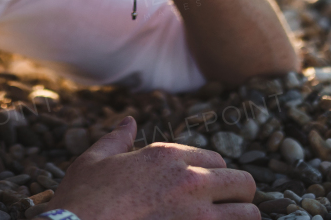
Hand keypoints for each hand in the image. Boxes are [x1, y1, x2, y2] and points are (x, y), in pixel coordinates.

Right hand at [47, 117, 258, 219]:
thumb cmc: (81, 200)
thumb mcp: (94, 160)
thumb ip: (117, 139)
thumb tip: (129, 121)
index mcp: (166, 156)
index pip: (216, 159)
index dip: (213, 175)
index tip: (205, 191)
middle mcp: (189, 180)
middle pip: (242, 182)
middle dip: (237, 195)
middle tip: (224, 210)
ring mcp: (196, 214)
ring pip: (248, 213)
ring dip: (240, 219)